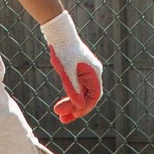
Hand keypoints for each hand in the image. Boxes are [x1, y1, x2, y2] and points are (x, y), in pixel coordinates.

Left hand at [43, 7, 102, 124]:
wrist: (58, 33)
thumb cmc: (64, 50)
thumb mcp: (67, 71)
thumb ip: (73, 89)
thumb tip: (79, 106)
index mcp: (94, 73)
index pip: (94, 96)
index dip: (84, 108)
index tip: (73, 115)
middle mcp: (92, 74)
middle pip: (87, 97)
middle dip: (75, 109)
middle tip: (62, 119)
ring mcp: (85, 73)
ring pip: (81, 94)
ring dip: (71, 104)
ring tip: (59, 114)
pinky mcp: (77, 72)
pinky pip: (75, 88)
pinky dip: (69, 96)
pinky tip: (61, 104)